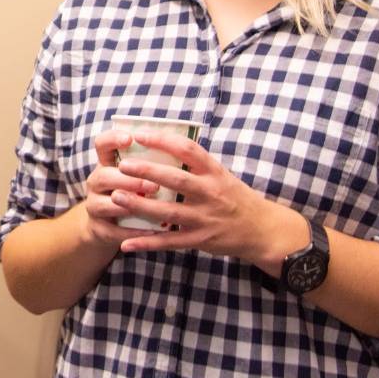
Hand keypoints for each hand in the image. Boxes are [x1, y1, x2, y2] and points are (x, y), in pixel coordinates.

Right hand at [78, 128, 167, 247]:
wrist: (109, 224)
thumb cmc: (133, 191)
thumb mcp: (137, 173)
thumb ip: (153, 160)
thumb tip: (184, 145)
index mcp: (107, 163)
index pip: (102, 144)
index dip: (113, 139)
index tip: (131, 139)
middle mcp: (97, 182)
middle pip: (103, 176)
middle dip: (129, 180)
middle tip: (153, 186)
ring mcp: (94, 205)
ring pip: (104, 204)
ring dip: (129, 205)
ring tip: (151, 207)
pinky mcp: (98, 228)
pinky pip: (113, 231)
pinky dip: (134, 232)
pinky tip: (154, 232)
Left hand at [108, 129, 304, 267]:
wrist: (262, 230)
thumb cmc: (236, 198)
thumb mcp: (221, 175)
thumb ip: (195, 165)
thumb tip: (162, 145)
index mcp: (214, 172)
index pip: (188, 149)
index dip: (162, 140)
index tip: (139, 134)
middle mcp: (210, 193)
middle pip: (175, 180)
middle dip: (147, 172)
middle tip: (122, 166)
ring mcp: (205, 218)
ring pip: (168, 212)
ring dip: (140, 206)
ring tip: (116, 198)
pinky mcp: (200, 240)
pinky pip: (169, 242)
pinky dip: (147, 243)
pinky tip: (127, 243)